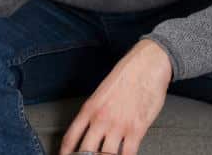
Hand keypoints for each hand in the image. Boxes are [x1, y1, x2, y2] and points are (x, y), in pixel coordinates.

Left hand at [60, 39, 171, 154]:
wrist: (146, 65)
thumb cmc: (125, 76)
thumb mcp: (101, 93)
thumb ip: (94, 112)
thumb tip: (91, 130)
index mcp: (89, 109)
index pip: (71, 137)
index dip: (65, 152)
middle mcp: (101, 119)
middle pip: (86, 151)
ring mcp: (119, 126)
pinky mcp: (137, 129)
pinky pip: (128, 154)